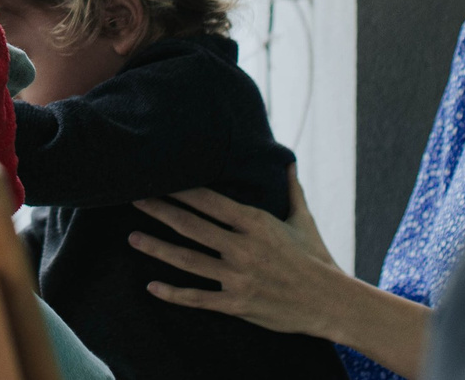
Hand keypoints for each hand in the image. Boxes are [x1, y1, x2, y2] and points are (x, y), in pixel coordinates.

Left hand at [131, 167, 348, 336]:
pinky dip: (174, 294)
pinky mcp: (238, 304)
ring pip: (189, 261)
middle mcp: (243, 249)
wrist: (332, 302)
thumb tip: (289, 160)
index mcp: (256, 224)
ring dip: (158, 248)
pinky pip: (199, 298)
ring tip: (133, 237)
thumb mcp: (304, 220)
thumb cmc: (317, 258)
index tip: (159, 176)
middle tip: (133, 197)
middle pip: (192, 226)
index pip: (210, 201)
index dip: (181, 189)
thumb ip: (292, 189)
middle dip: (160, 210)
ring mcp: (239, 278)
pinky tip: (152, 286)